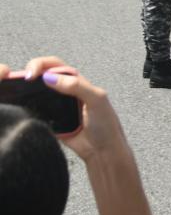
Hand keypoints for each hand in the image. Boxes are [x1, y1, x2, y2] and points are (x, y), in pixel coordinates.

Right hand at [6, 58, 128, 161]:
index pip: (55, 65)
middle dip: (30, 75)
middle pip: (41, 77)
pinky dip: (27, 108)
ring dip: (27, 92)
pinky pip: (34, 111)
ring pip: (35, 94)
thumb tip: (50, 77)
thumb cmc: (106, 124)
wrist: (102, 150)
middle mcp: (64, 92)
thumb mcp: (97, 100)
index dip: (41, 64)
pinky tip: (24, 109)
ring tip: (21, 94)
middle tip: (24, 81)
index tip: (33, 74)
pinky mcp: (49, 120)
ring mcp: (55, 106)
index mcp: (77, 82)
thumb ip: (77, 86)